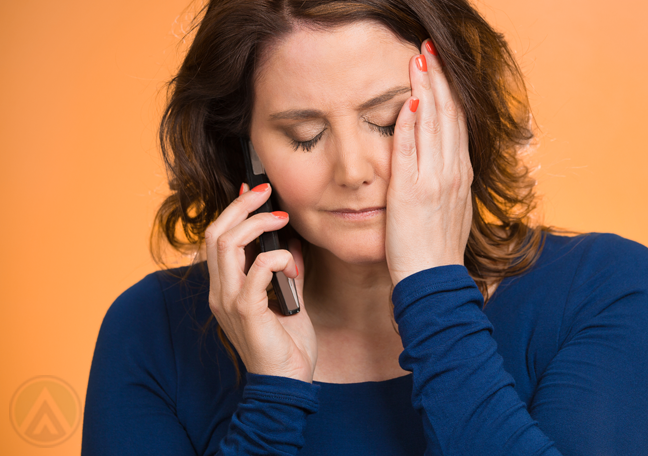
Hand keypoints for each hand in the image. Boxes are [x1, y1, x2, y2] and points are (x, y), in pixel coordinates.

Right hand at [204, 182, 316, 382]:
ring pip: (228, 244)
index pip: (217, 238)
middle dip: (241, 206)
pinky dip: (277, 258)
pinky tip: (293, 264)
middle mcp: (220, 291)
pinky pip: (256, 270)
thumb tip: (291, 242)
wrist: (286, 384)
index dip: (233, 210)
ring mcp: (228, 301)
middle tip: (266, 192)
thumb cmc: (286, 344)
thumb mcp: (287, 299)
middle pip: (216, 233)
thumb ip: (285, 271)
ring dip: (257, 224)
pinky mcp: (246, 311)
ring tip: (282, 219)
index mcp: (225, 287)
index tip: (254, 191)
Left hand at [385, 39, 473, 286]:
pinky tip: (408, 100)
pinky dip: (410, 122)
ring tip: (420, 61)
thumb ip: (448, 181)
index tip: (440, 69)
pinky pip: (410, 149)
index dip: (449, 93)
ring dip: (426, 90)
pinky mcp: (412, 190)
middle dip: (439, 79)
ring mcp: (435, 179)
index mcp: (460, 174)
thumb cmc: (437, 247)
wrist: (434, 280)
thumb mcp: (452, 208)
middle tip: (430, 50)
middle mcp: (452, 171)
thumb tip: (444, 162)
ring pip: (434, 124)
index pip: (457, 122)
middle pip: (449, 115)